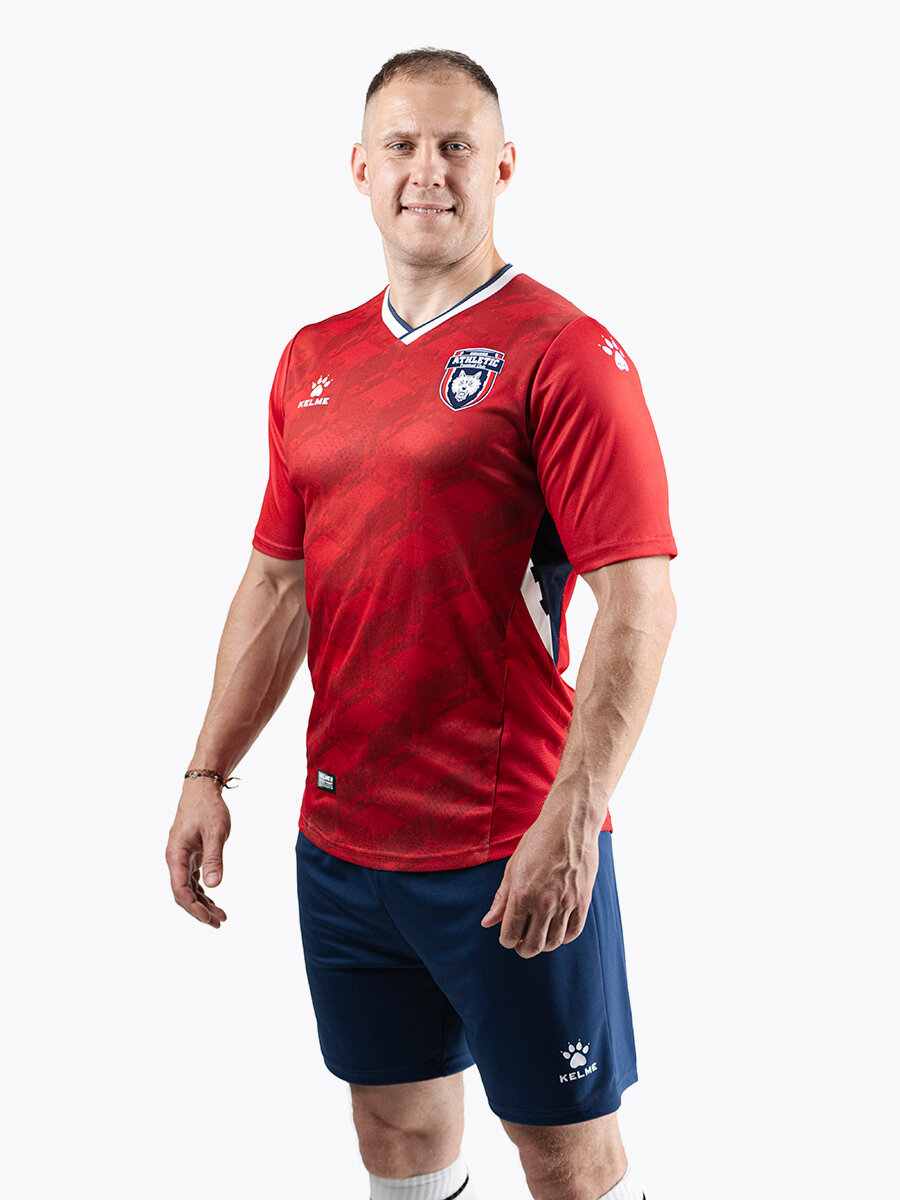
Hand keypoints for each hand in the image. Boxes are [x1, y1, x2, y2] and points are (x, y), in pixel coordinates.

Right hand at [165, 782, 231, 926]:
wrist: (202, 788)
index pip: (180, 890)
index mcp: (176, 855)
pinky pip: (192, 879)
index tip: (209, 918)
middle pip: (183, 893)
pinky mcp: (189, 854)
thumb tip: (214, 885)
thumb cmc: (208, 808)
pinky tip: (213, 900)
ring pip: (188, 888)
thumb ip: (214, 858)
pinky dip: (202, 891)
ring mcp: (181, 857)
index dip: (193, 908)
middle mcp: (175, 859)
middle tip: (219, 922)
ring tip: (220, 916)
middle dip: (199, 911)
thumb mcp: (215, 832)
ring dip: (202, 903)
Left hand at [481, 801, 601, 956]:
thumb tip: (487, 923)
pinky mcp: (583, 900)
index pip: (510, 934)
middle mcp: (544, 902)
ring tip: (538, 938)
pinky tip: (556, 932)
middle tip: (521, 944)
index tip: (507, 936)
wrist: (570, 823)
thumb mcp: (513, 866)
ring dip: (543, 946)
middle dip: (523, 949)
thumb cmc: (538, 840)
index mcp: (522, 893)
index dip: (506, 940)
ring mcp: (566, 903)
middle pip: (533, 945)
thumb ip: (501, 898)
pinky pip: (573, 931)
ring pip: (553, 942)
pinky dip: (563, 938)